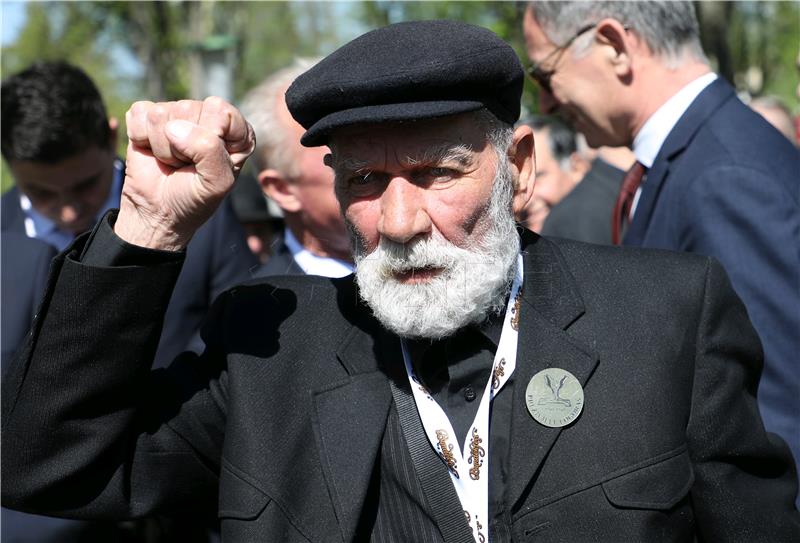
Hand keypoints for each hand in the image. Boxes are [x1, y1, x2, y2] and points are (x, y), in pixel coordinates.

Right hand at [116, 97, 254, 250]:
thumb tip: (174, 128)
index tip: (206, 163)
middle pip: (188, 109)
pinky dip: (141, 138)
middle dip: (182, 147)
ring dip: (162, 147)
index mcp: (235, 131)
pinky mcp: (147, 116)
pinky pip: (139, 113)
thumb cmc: (194, 198)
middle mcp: (207, 116)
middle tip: (185, 166)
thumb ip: (209, 152)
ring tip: (171, 162)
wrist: (158, 211)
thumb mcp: (217, 183)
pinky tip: (151, 151)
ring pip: (161, 113)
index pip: (220, 111)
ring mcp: (176, 113)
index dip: (208, 138)